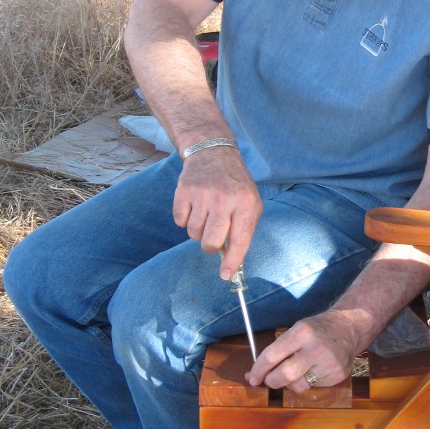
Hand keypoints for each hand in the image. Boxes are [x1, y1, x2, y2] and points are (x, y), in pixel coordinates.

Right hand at [172, 147, 261, 277]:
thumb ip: (243, 230)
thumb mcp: (250, 203)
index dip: (232, 262)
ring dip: (198, 230)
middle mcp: (224, 200)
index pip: (239, 240)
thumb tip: (233, 261)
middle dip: (210, 246)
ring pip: (193, 234)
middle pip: (210, 242)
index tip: (226, 275)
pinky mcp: (184, 191)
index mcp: (245, 204)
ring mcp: (203, 195)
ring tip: (205, 213)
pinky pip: (179, 221)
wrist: (213, 152)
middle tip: (213, 236)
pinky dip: (185, 219)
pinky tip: (194, 206)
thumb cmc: (235, 184)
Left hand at [245, 311, 360, 392]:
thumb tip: (254, 373)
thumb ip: (278, 350)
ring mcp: (329, 363)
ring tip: (296, 372)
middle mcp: (316, 348)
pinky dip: (309, 381)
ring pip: (299, 386)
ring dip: (291, 383)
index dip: (258, 370)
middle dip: (271, 381)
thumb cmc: (316, 330)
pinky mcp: (337, 375)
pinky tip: (315, 370)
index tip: (252, 378)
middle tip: (269, 380)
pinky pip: (314, 387)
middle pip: (284, 375)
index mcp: (302, 332)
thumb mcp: (297, 329)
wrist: (349, 328)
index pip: (272, 355)